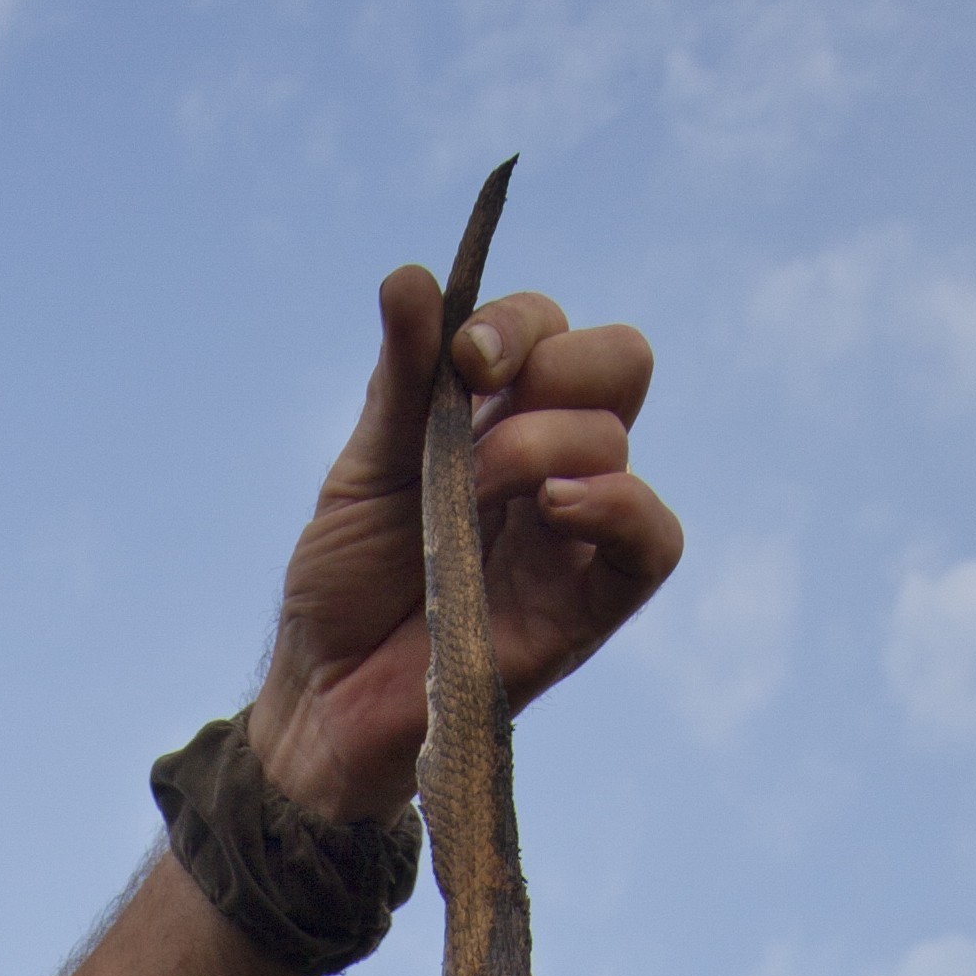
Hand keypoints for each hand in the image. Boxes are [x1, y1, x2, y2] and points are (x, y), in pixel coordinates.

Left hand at [247, 263, 681, 825]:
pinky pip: (654, 543)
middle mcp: (550, 465)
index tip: (465, 358)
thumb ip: (401, 381)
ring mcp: (574, 535)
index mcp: (499, 420)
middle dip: (555, 361)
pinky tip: (555, 509)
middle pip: (617, 363)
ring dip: (543, 442)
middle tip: (482, 401)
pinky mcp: (588, 607)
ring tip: (477, 490)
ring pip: (618, 440)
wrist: (321, 699)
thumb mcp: (363, 469)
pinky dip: (618, 506)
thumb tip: (411, 276)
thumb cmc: (344, 586)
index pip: (551, 331)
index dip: (518, 322)